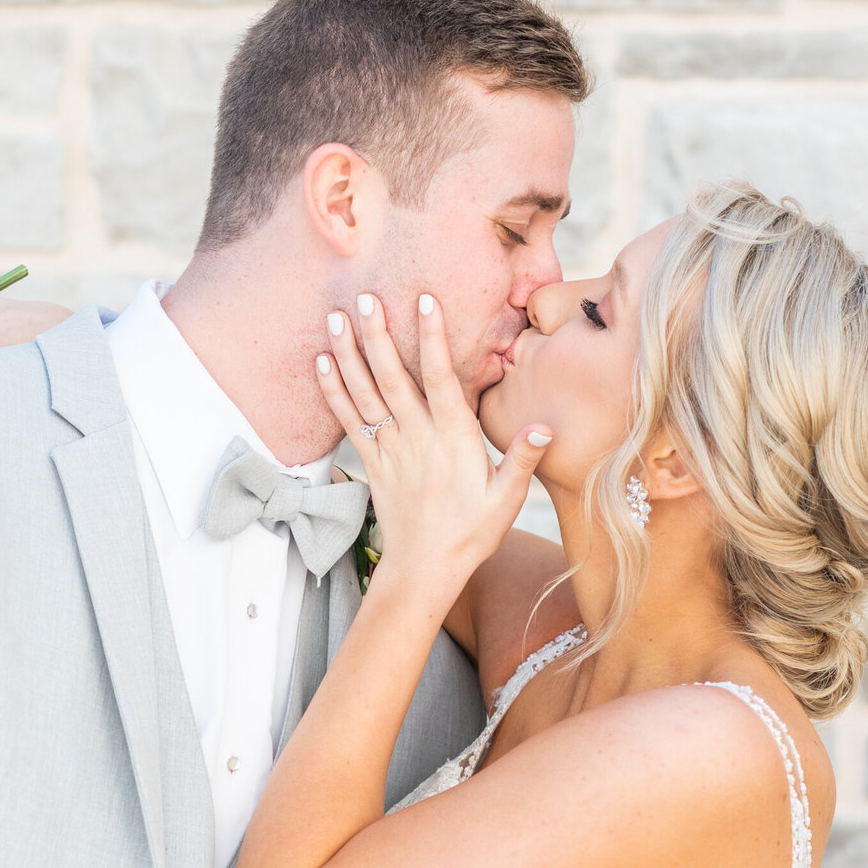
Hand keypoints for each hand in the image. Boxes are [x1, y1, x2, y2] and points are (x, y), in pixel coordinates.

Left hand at [315, 292, 549, 610]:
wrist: (425, 570)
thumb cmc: (471, 534)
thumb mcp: (507, 499)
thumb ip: (522, 459)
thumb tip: (545, 426)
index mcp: (454, 440)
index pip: (443, 380)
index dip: (433, 339)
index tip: (425, 301)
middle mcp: (417, 439)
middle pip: (394, 379)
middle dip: (378, 336)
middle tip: (365, 297)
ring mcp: (390, 449)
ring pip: (366, 394)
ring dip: (349, 354)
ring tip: (337, 317)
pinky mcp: (372, 463)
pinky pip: (349, 421)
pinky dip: (334, 391)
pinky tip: (322, 362)